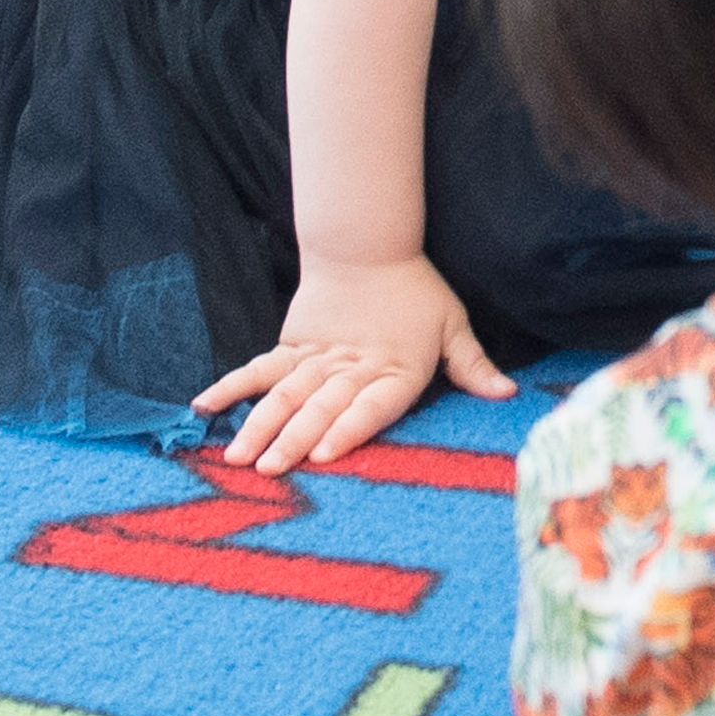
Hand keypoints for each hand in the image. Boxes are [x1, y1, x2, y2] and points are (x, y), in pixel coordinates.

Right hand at [197, 255, 511, 469]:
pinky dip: (232, 387)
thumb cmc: (416, 293)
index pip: (370, 404)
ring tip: (238, 456)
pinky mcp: (291, 346)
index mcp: (394, 369)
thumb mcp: (452, 325)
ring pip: (285, 392)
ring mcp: (316, 358)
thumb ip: (473, 366)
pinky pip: (259, 369)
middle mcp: (351, 368)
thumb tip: (509, 393)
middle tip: (270, 469)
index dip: (349, 427)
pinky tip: (204, 408)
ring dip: (260, 424)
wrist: (368, 245)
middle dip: (294, 439)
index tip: (326, 453)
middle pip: (320, 405)